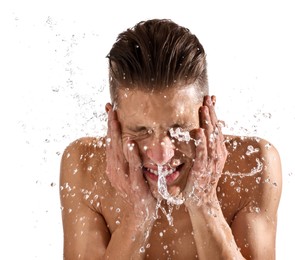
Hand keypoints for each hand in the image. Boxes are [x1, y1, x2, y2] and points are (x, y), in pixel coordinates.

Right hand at [105, 103, 156, 224]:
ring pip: (119, 155)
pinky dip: (132, 156)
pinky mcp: (135, 187)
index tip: (109, 108)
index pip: (110, 142)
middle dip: (111, 126)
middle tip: (111, 108)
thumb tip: (132, 138)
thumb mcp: (131, 171)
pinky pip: (134, 169)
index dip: (109, 125)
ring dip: (116, 136)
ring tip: (115, 120)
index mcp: (114, 167)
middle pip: (112, 145)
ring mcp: (124, 180)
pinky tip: (131, 144)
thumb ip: (130, 156)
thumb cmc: (139, 189)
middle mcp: (116, 171)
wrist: (141, 215)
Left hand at [183, 96, 227, 207]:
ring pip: (211, 138)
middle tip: (208, 98)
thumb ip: (203, 147)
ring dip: (207, 122)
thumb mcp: (204, 160)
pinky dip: (201, 142)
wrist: (202, 201)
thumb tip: (199, 132)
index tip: (212, 99)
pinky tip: (200, 130)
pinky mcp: (202, 169)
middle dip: (212, 113)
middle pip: (215, 129)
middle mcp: (218, 154)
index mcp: (218, 151)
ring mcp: (211, 162)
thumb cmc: (201, 180)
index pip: (217, 128)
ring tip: (204, 108)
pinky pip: (202, 153)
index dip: (215, 113)